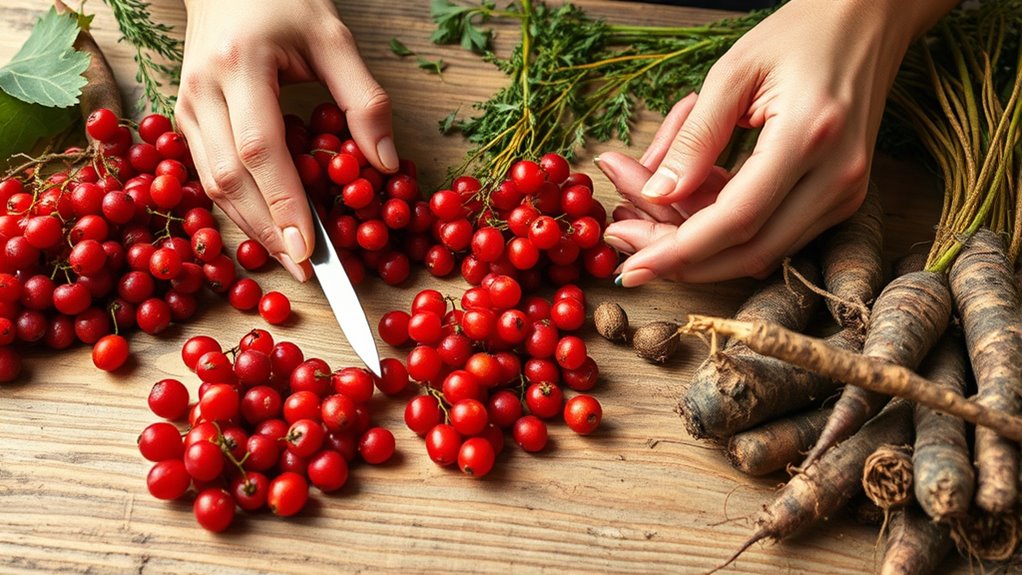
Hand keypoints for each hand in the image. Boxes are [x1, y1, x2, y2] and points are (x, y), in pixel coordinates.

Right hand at [175, 0, 396, 281]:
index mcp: (239, 66)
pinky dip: (237, 207)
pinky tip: (266, 228)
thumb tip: (385, 165)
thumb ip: (365, 99)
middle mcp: (201, 91)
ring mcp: (185, 105)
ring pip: (212, 184)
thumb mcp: (334, 38)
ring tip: (290, 260)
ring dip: (251, 228)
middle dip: (268, 231)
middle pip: (230, 179)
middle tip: (306, 273)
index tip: (310, 251)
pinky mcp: (183, 116)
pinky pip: (207, 174)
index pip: (261, 151)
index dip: (284, 205)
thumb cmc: (282, 0)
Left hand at [602, 0, 956, 284]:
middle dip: (681, 259)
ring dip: (698, 245)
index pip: (738, 218)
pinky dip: (725, 229)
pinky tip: (689, 198)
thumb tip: (656, 195)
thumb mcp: (732, 72)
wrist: (866, 22)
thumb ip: (694, 139)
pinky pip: (775, 234)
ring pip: (761, 252)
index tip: (632, 266)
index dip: (679, 251)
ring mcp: (846, 193)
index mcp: (810, 135)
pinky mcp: (842, 199)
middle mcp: (837, 176)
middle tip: (624, 241)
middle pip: (750, 251)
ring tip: (644, 210)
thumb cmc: (799, 35)